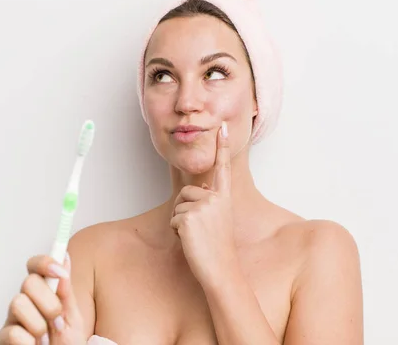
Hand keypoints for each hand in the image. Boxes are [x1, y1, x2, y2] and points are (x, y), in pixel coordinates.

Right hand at [0, 253, 86, 344]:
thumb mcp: (72, 317)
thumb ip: (66, 291)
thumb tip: (65, 258)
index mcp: (42, 293)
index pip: (35, 266)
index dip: (45, 262)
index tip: (60, 272)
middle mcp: (24, 303)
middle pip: (28, 283)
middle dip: (48, 302)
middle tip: (57, 320)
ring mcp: (12, 321)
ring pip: (17, 303)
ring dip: (39, 324)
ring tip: (46, 338)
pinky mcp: (3, 340)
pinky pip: (11, 332)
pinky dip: (28, 341)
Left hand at [170, 121, 238, 286]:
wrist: (221, 269)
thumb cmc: (217, 248)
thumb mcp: (218, 219)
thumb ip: (210, 202)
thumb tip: (199, 190)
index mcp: (224, 198)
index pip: (222, 168)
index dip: (222, 147)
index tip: (222, 127)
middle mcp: (216, 198)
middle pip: (185, 193)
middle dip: (185, 211)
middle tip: (200, 231)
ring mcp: (203, 206)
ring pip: (177, 207)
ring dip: (181, 223)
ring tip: (197, 237)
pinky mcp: (189, 216)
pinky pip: (173, 220)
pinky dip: (177, 232)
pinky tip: (192, 242)